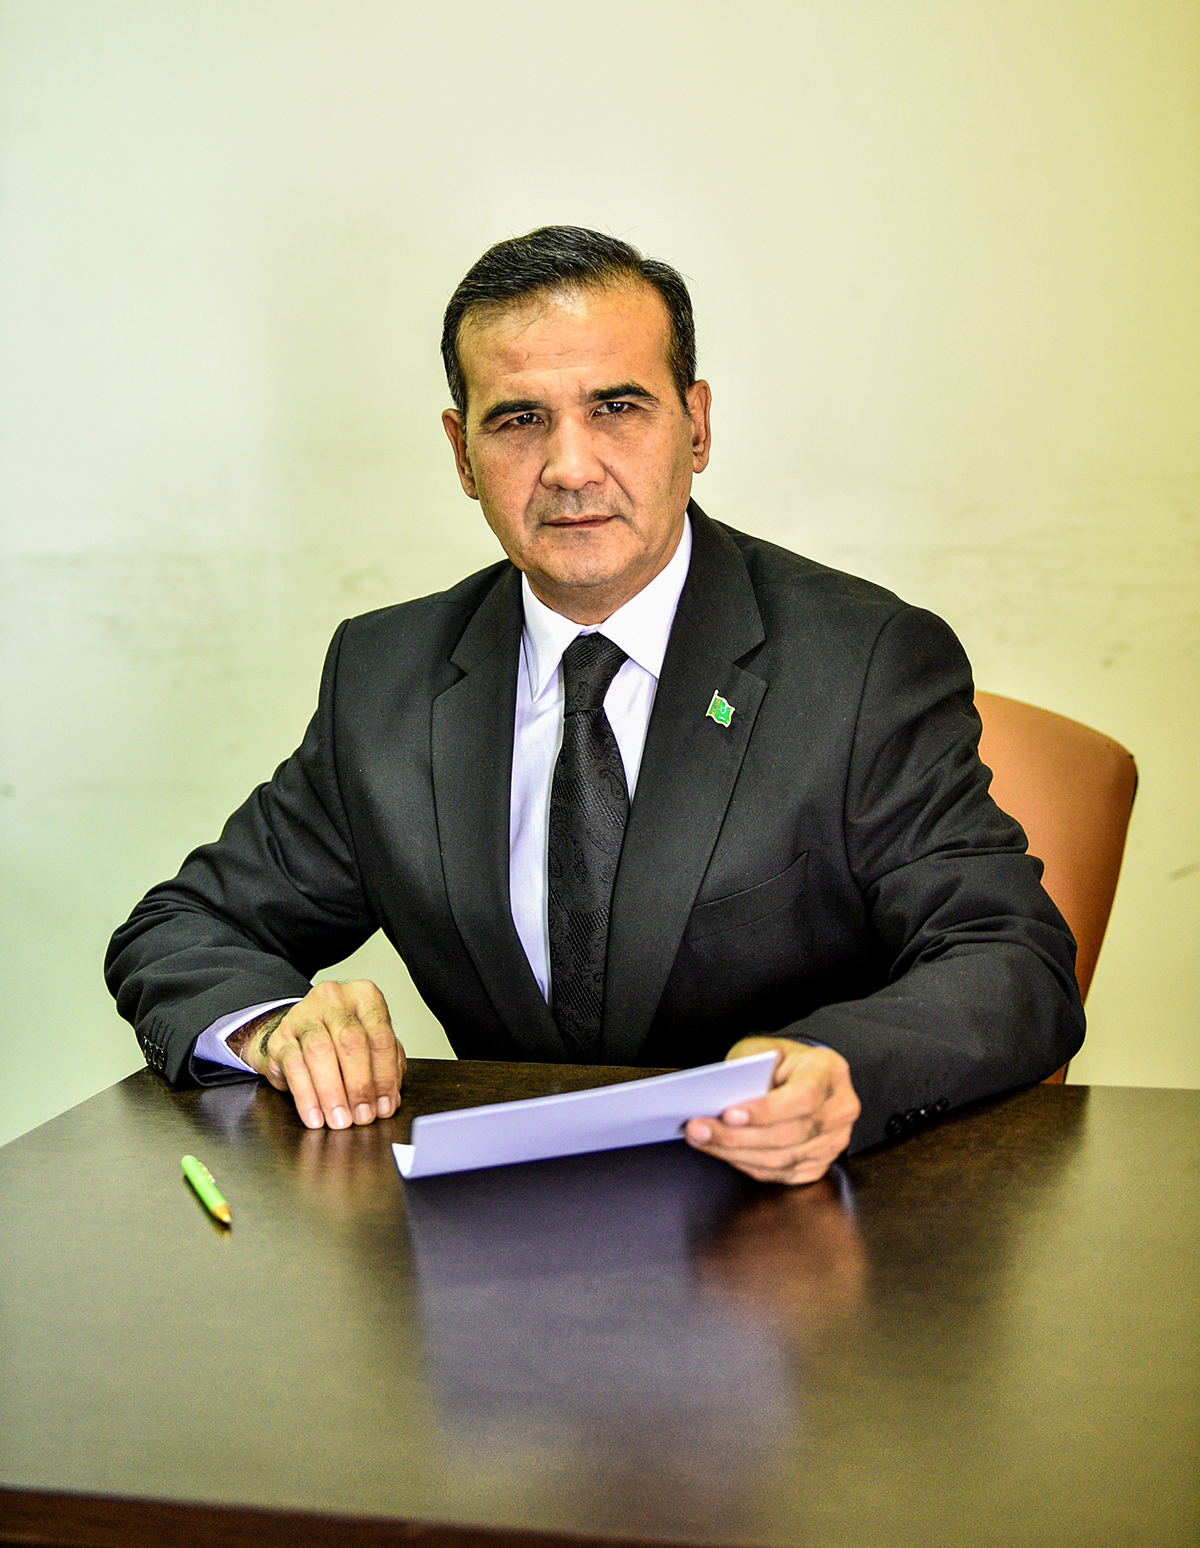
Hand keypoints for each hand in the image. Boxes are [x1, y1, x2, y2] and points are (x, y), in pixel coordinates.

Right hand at [235, 980, 404, 1130]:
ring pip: (320, 1052)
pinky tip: (315, 1116)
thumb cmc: (340, 1039)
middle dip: (359, 1085)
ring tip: (340, 1120)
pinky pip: (294, 1067)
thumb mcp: (370, 1045)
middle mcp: (334, 999)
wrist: (296, 1034)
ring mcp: (304, 1015)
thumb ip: (386, 1067)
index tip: (385, 1106)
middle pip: (350, 1041)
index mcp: (364, 996)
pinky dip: (306, 1096)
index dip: (385, 1075)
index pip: (380, 1036)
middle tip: (363, 1116)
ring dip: (332, 1092)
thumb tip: (389, 1099)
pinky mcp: (281, 1037)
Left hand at [684, 1037, 859, 1184]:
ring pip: (780, 1159)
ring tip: (702, 1139)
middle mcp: (839, 1109)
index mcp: (829, 1071)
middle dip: (736, 1135)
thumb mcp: (763, 1048)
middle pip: (788, 1134)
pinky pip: (779, 1173)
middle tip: (698, 1128)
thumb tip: (721, 1095)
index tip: (729, 1114)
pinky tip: (723, 1151)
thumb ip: (748, 1066)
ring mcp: (833, 1141)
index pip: (803, 1097)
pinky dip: (746, 1164)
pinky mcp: (819, 1164)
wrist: (802, 1077)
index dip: (766, 1111)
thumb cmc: (780, 1062)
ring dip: (734, 1152)